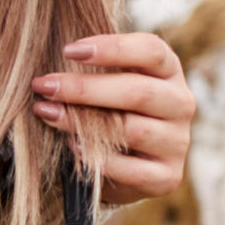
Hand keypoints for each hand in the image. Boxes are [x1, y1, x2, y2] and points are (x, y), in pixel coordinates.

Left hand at [33, 30, 199, 202]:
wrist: (130, 165)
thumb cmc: (112, 111)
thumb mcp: (109, 84)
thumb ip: (93, 70)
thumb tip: (51, 67)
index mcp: (168, 70)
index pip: (151, 51)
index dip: (112, 48)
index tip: (69, 50)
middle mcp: (180, 103)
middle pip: (138, 92)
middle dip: (85, 88)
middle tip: (44, 85)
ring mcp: (177, 141)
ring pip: (132, 130)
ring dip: (83, 123)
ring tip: (48, 114)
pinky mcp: (167, 176)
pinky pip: (132, 170)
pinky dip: (99, 159)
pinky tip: (73, 146)